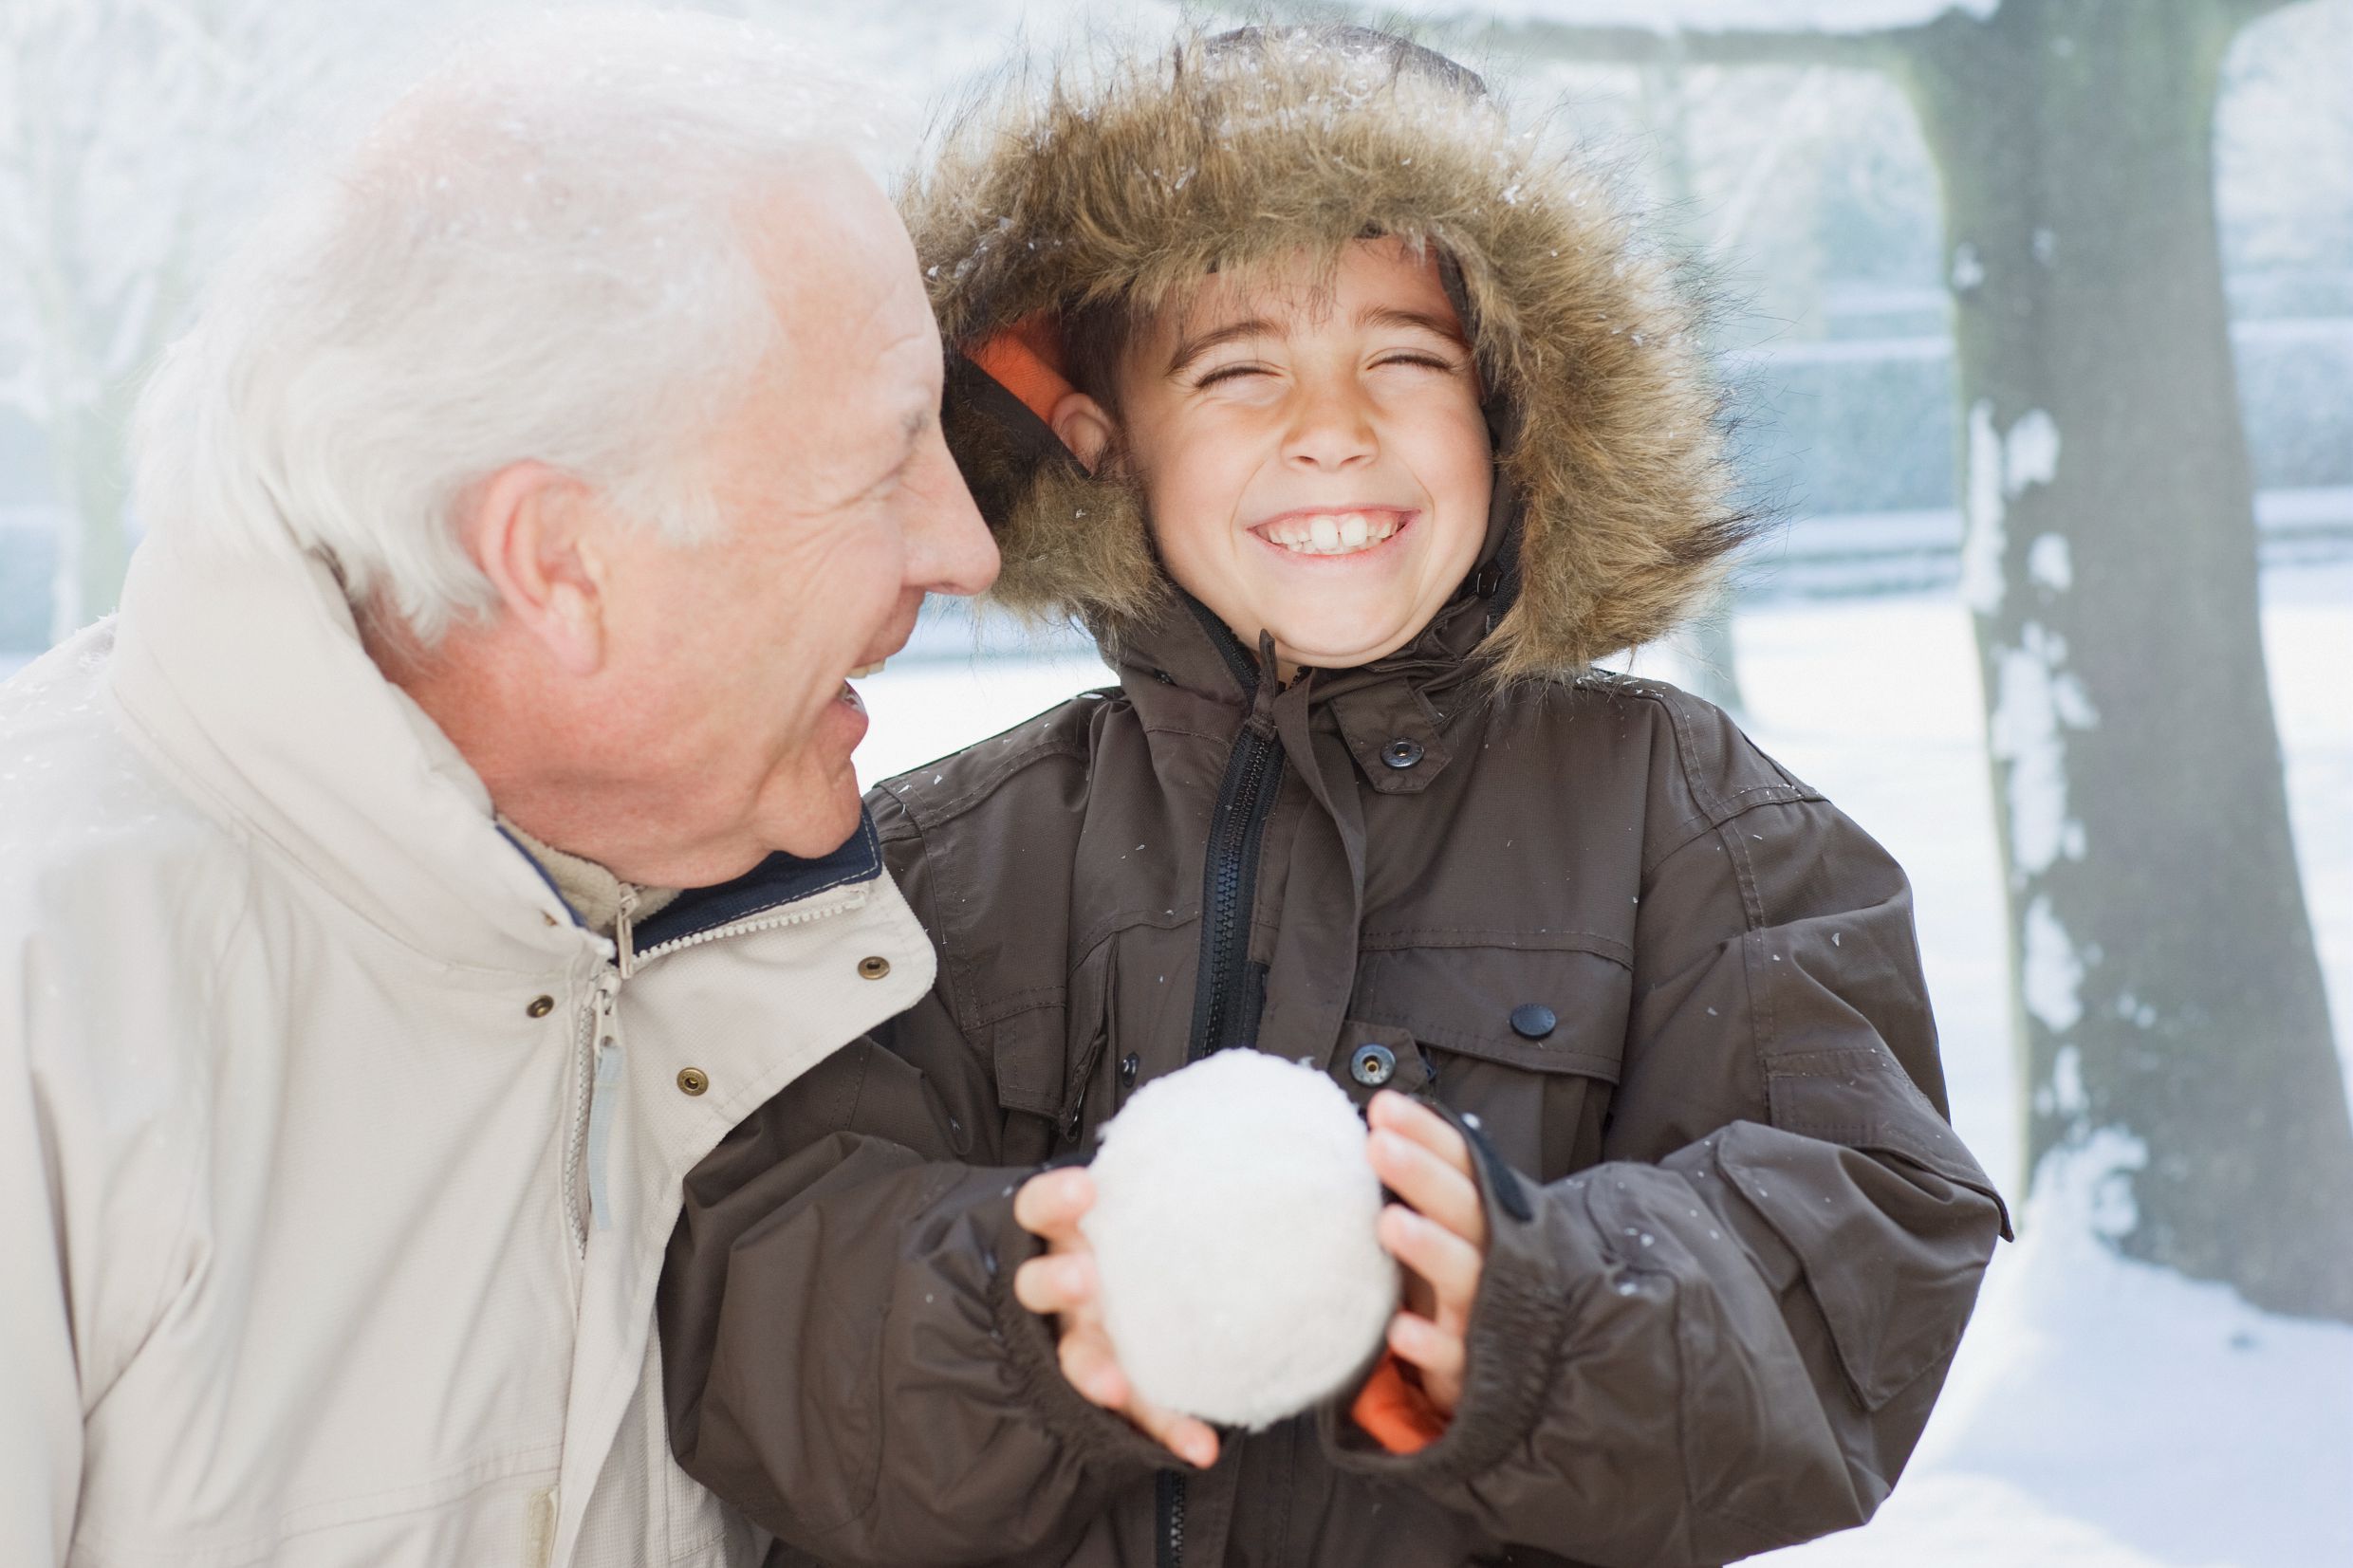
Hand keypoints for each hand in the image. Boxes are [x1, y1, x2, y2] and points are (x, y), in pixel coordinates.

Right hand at [1011, 1166, 1220, 1467]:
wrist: (1119, 1278)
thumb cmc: (1135, 1232)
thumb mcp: (1137, 1204)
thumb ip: (1168, 1187)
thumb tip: (1260, 1138)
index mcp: (1063, 1234)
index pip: (1040, 1209)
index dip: (1056, 1199)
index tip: (1086, 1190)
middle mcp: (1064, 1288)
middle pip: (1040, 1285)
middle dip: (1059, 1284)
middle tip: (1085, 1278)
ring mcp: (1081, 1337)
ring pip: (1070, 1353)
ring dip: (1092, 1370)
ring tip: (1114, 1386)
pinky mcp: (1111, 1381)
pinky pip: (1138, 1411)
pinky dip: (1168, 1427)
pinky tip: (1200, 1444)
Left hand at [1365, 1090, 1488, 1415]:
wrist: (1517, 1370)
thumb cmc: (1458, 1284)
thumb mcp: (1451, 1231)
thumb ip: (1422, 1187)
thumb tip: (1372, 1127)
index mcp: (1482, 1217)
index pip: (1462, 1165)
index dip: (1427, 1134)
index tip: (1384, 1108)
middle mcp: (1490, 1257)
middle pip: (1463, 1209)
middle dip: (1423, 1176)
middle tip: (1379, 1145)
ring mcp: (1482, 1311)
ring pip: (1464, 1274)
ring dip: (1430, 1248)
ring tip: (1389, 1222)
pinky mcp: (1471, 1368)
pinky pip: (1453, 1356)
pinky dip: (1431, 1343)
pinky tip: (1400, 1331)